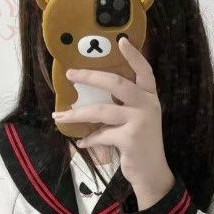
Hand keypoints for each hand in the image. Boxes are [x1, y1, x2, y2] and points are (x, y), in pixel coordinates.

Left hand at [51, 36, 174, 208]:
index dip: (133, 55)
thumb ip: (123, 105)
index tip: (121, 40)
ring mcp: (140, 121)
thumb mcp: (138, 119)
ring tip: (60, 116)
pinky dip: (89, 138)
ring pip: (102, 110)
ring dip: (78, 114)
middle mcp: (148, 105)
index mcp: (150, 97)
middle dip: (90, 76)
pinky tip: (82, 142)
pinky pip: (101, 134)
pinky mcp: (130, 139)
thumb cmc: (141, 143)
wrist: (152, 172)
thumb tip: (92, 94)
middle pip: (117, 83)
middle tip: (71, 74)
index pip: (145, 70)